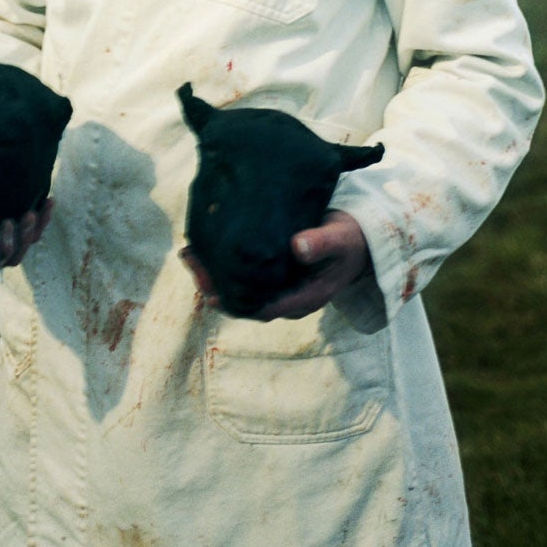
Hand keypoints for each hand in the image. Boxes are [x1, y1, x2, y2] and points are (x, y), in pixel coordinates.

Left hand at [180, 210, 370, 319]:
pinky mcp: (271, 272)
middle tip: (190, 260)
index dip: (234, 301)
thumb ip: (322, 244)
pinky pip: (242, 275)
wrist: (357, 238)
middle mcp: (286, 298)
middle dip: (213, 286)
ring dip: (213, 275)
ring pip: (238, 290)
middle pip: (243, 302)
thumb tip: (298, 247)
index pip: (262, 308)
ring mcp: (278, 287)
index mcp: (303, 298)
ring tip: (189, 253)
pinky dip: (222, 265)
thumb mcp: (340, 239)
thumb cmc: (349, 240)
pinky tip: (204, 246)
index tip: (210, 288)